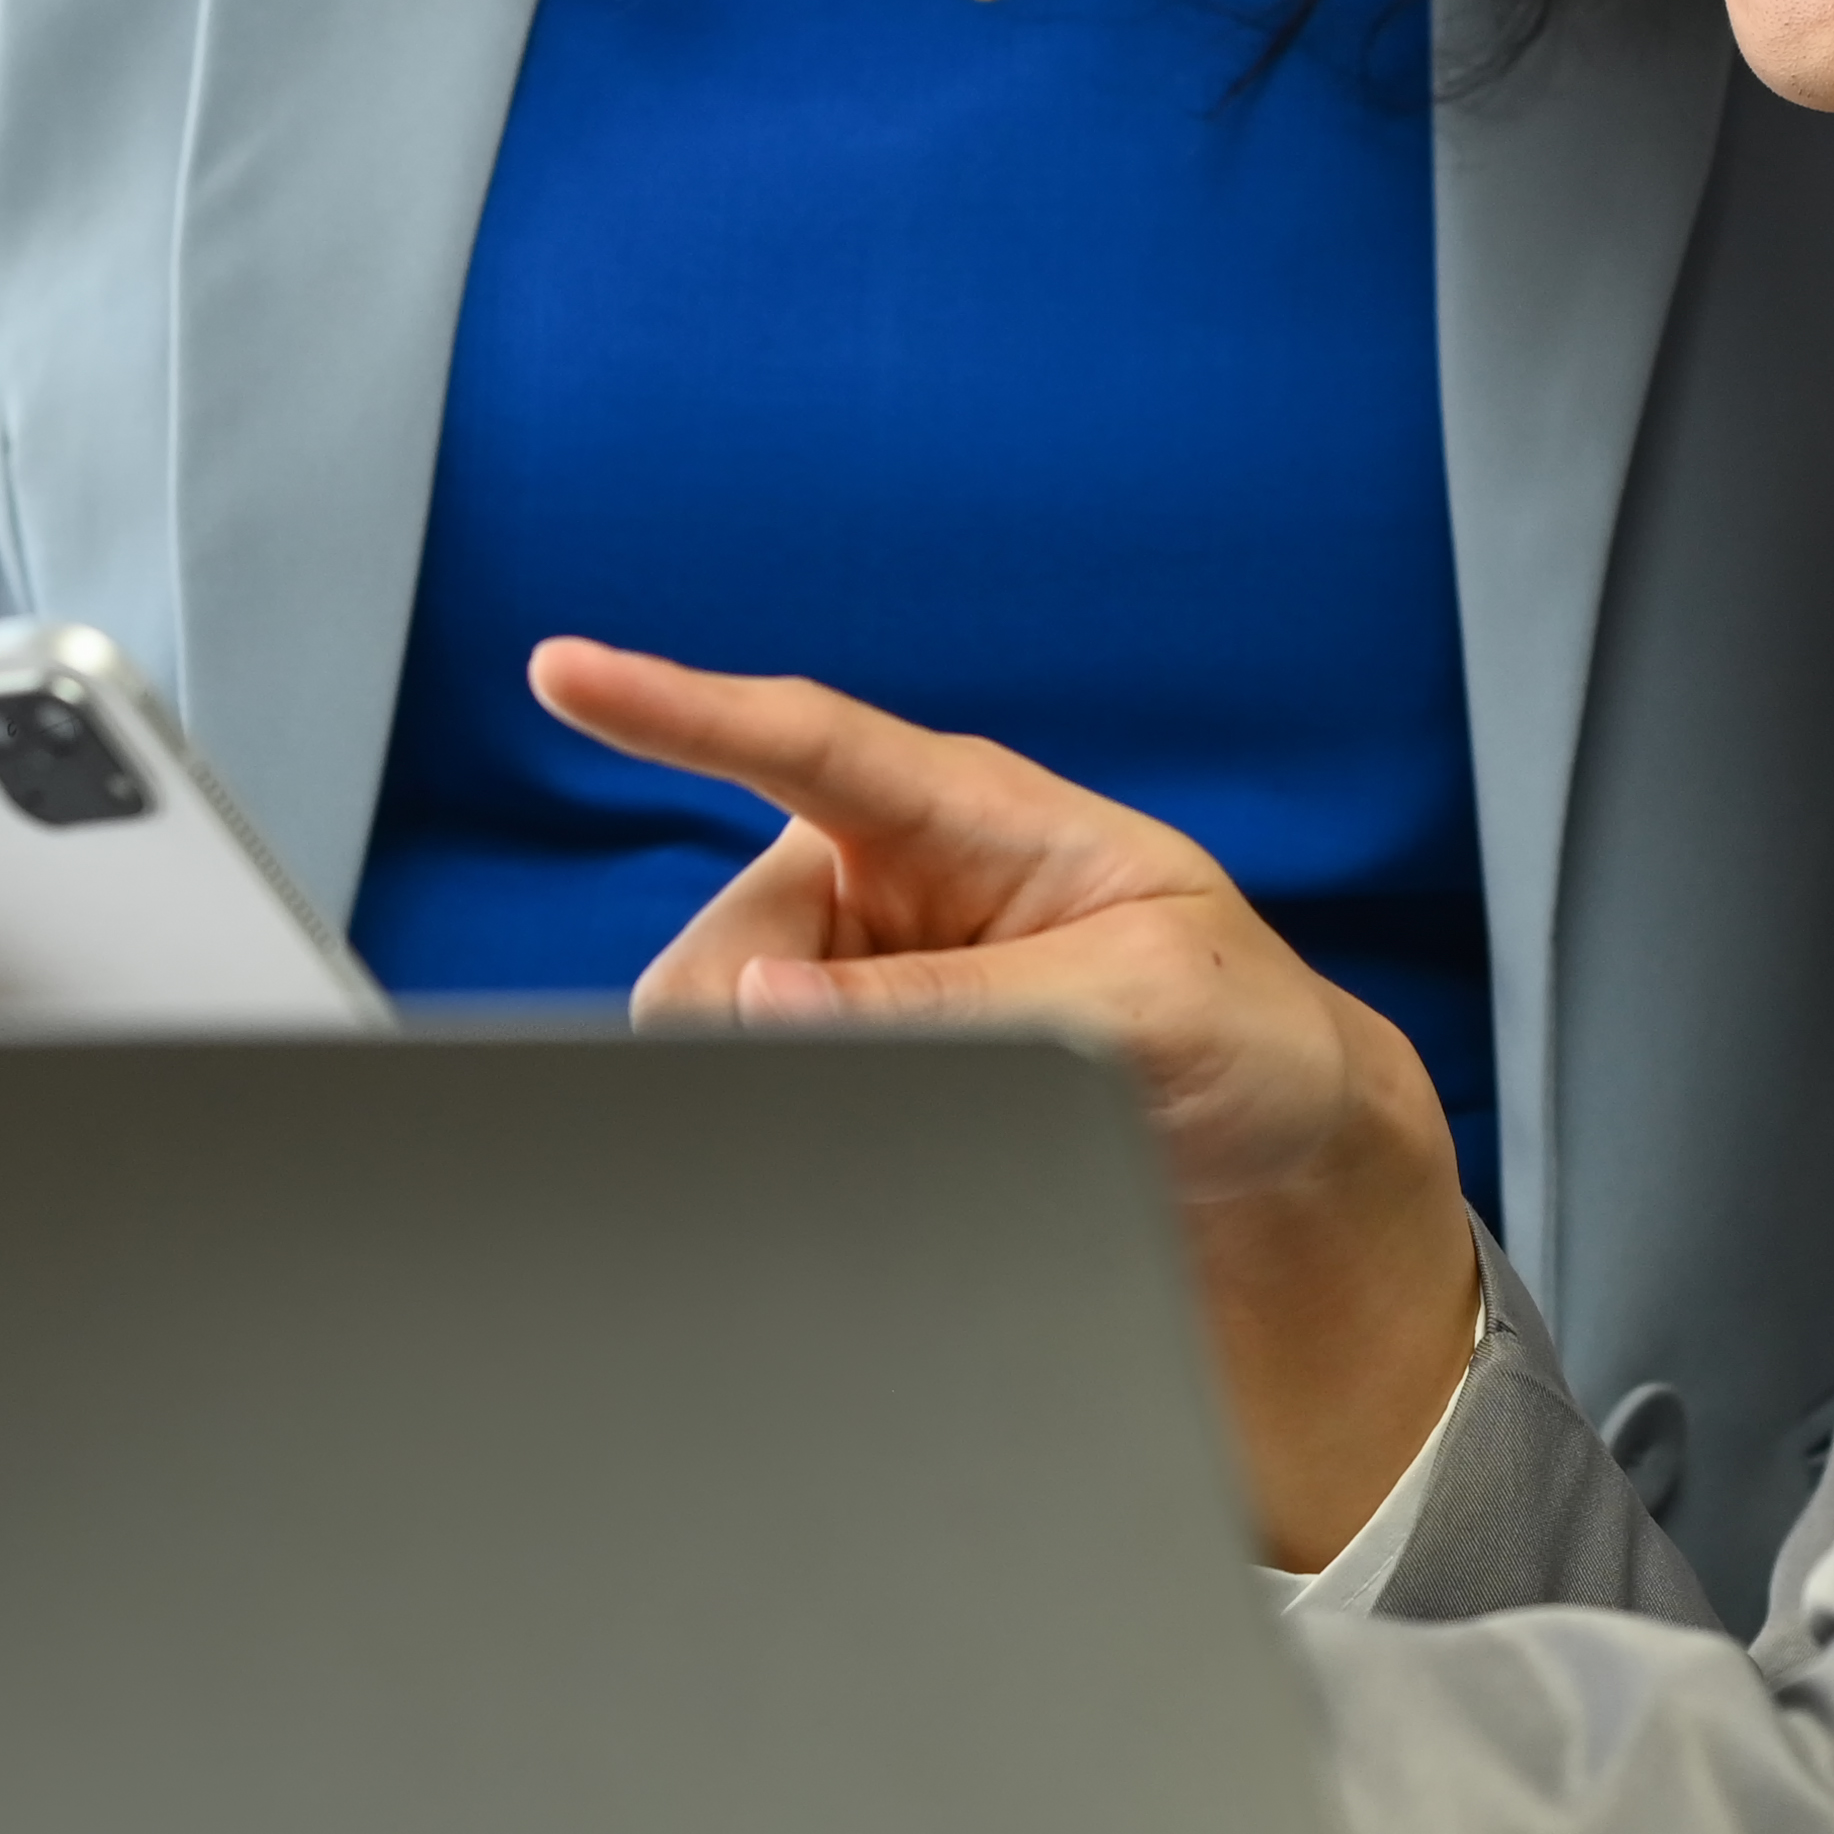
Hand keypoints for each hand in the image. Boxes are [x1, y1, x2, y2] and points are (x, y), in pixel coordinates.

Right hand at [532, 639, 1479, 1568]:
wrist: (1268, 1140)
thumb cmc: (1229, 1029)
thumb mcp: (1136, 1004)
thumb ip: (958, 1002)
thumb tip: (767, 1002)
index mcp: (965, 809)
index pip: (800, 740)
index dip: (676, 706)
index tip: (564, 671)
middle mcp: (882, 877)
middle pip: (718, 951)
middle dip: (745, 1036)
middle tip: (873, 1102)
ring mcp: (854, 974)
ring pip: (715, 1040)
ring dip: (778, 1102)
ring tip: (942, 1128)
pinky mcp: (844, 1063)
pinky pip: (754, 1104)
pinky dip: (789, 1143)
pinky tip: (880, 1161)